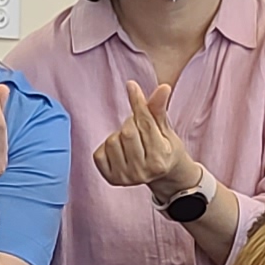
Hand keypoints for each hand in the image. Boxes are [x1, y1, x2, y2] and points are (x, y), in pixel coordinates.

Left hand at [92, 78, 201, 196]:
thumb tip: (163, 87)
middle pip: (127, 131)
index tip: (131, 85)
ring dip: (119, 135)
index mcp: (159, 160)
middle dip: (131, 122)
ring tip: (131, 141)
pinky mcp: (111, 179)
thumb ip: (159, 110)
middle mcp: (142, 172)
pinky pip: (99, 153)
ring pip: (112, 141)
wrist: (162, 175)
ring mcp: (125, 178)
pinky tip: (120, 151)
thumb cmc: (165, 149)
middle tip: (138, 127)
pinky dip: (107, 147)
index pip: (145, 125)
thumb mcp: (166, 130)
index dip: (138, 102)